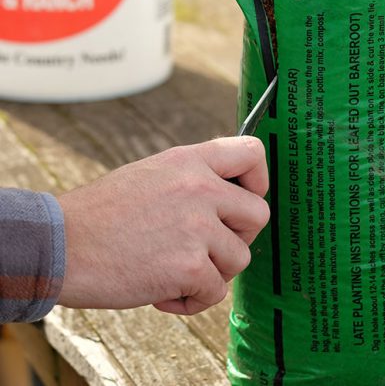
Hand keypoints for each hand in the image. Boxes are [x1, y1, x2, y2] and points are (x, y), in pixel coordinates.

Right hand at [56, 136, 269, 315]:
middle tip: (206, 247)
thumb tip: (232, 198)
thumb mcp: (151, 174)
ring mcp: (197, 228)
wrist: (58, 246)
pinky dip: (192, 300)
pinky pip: (216, 292)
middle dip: (238, 236)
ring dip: (212, 272)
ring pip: (239, 258)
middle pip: (258, 214)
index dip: (257, 180)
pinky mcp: (189, 267)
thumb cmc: (101, 215)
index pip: (252, 152)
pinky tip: (162, 292)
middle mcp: (200, 189)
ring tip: (174, 270)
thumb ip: (194, 179)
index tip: (243, 198)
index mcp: (190, 161)